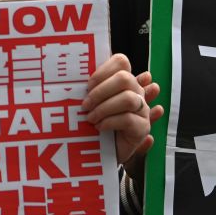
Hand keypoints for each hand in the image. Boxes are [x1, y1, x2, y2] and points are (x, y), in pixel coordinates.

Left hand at [81, 53, 163, 169]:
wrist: (101, 152)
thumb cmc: (93, 123)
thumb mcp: (89, 103)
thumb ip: (88, 88)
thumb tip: (72, 77)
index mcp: (124, 81)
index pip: (121, 62)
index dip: (103, 71)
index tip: (87, 85)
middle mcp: (136, 92)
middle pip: (125, 78)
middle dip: (101, 91)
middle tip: (85, 105)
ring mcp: (142, 109)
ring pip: (128, 99)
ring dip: (105, 108)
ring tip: (91, 118)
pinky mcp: (142, 127)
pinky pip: (128, 119)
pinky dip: (109, 122)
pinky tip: (99, 127)